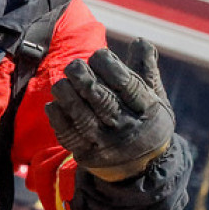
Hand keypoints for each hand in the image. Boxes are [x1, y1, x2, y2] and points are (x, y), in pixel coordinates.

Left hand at [45, 39, 174, 180]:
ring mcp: (107, 145)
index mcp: (148, 110)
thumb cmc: (144, 118)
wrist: (144, 167)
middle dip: (85, 80)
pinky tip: (53, 105)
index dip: (110, 66)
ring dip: (68, 97)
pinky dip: (58, 119)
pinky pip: (69, 136)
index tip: (98, 55)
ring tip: (61, 83)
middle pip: (104, 101)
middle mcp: (128, 128)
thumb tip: (140, 42)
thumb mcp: (155, 95)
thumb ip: (146, 68)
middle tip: (73, 66)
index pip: (128, 85)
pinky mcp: (88, 155)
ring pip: (84, 118)